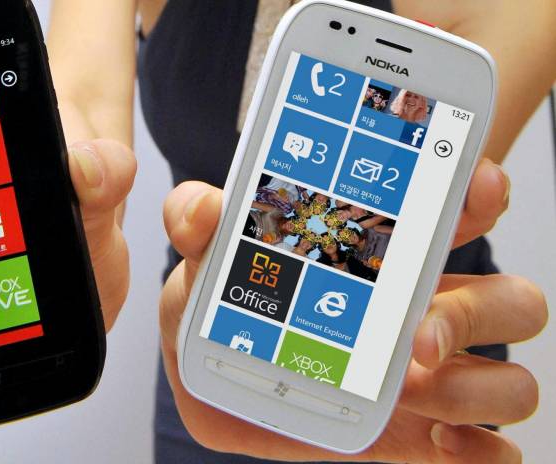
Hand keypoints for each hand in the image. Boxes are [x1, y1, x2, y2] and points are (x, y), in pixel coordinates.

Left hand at [159, 160, 546, 462]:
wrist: (215, 383)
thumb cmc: (226, 304)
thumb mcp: (203, 258)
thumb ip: (197, 219)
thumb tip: (204, 211)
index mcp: (385, 257)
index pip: (459, 214)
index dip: (481, 196)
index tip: (473, 187)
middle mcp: (423, 312)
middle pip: (508, 302)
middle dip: (478, 313)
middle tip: (416, 336)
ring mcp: (427, 378)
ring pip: (508, 379)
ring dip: (477, 388)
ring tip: (412, 391)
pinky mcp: (416, 435)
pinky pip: (485, 448)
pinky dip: (483, 451)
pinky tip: (443, 444)